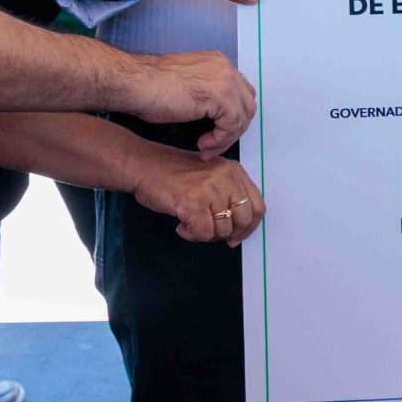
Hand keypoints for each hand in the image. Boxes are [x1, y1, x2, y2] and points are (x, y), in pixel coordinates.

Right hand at [124, 51, 255, 153]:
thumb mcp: (189, 86)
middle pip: (247, 105)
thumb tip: (218, 116)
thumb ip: (208, 94)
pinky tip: (203, 144)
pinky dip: (220, 140)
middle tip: (214, 144)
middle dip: (233, 129)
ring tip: (206, 147)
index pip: (241, 93)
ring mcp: (225, 80)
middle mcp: (225, 68)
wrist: (136, 84)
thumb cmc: (151, 87)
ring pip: (242, 117)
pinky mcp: (219, 96)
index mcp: (218, 63)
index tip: (217, 133)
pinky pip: (231, 125)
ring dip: (226, 138)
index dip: (232, 118)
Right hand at [129, 146, 267, 244]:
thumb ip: (228, 194)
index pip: (258, 207)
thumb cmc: (173, 173)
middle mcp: (226, 177)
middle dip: (227, 233)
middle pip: (244, 220)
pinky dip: (192, 235)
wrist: (143, 165)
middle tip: (208, 232)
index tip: (235, 236)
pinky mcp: (193, 202)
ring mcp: (210, 188)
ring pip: (223, 229)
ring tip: (189, 224)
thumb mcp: (211, 175)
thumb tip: (240, 229)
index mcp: (234, 171)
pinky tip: (181, 225)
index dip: (248, 227)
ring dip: (206, 234)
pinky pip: (204, 233)